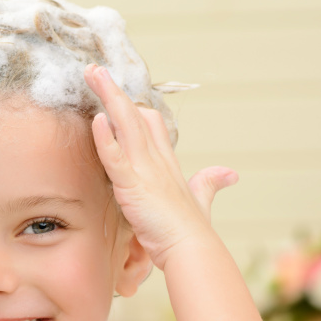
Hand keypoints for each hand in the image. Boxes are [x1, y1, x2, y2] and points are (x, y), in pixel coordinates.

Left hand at [83, 64, 237, 268]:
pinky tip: (96, 119)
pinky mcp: (133, 187)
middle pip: (135, 114)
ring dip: (107, 97)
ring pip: (125, 125)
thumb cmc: (192, 231)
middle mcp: (157, 160)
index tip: (116, 93)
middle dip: (113, 91)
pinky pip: (115, 158)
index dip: (134, 108)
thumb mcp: (202, 200)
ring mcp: (145, 171)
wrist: (193, 251)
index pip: (150, 124)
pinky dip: (105, 138)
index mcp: (167, 163)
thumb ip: (210, 184)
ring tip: (91, 74)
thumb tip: (230, 173)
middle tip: (94, 70)